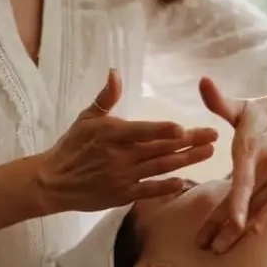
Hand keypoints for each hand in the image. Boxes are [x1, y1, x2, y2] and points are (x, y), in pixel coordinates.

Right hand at [34, 69, 217, 213]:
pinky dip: (166, 187)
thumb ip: (106, 97)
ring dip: (186, 160)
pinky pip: (148, 190)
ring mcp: (122, 177)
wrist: (53, 181)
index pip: (142, 131)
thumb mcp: (87, 117)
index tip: (184, 127)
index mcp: (111, 134)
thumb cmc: (72, 145)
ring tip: (208, 153)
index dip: (162, 130)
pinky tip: (184, 181)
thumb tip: (115, 72)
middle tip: (213, 136)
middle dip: (189, 142)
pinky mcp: (122, 194)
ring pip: (160, 168)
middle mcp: (119, 156)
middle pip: (159, 148)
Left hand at [196, 77, 266, 252]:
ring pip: (261, 207)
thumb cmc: (266, 112)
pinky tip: (252, 236)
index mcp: (253, 145)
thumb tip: (202, 82)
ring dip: (241, 230)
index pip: (244, 178)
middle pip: (246, 199)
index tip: (234, 222)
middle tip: (204, 246)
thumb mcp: (243, 106)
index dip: (238, 201)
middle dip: (224, 225)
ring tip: (219, 248)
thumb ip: (219, 101)